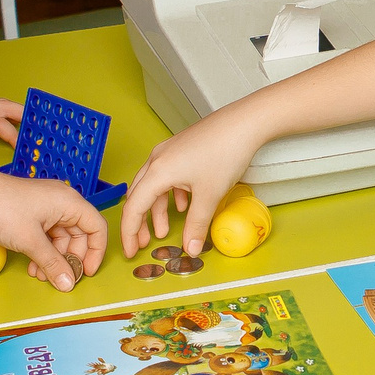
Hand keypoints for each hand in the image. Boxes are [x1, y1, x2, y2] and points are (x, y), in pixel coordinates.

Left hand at [0, 169, 103, 291]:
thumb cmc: (3, 209)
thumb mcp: (31, 241)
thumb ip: (53, 263)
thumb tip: (68, 283)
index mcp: (70, 203)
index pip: (96, 227)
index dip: (96, 252)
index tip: (87, 272)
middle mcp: (62, 204)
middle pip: (79, 236)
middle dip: (70, 259)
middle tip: (61, 278)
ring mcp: (46, 209)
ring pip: (60, 239)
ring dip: (53, 259)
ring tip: (41, 276)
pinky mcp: (32, 215)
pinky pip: (46, 237)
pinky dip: (42, 253)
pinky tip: (33, 267)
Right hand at [118, 111, 258, 258]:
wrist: (245, 122)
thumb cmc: (225, 152)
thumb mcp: (209, 196)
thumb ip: (197, 225)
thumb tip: (190, 249)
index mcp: (158, 171)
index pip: (133, 208)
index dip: (129, 233)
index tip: (132, 251)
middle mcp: (157, 159)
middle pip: (138, 196)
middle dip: (140, 222)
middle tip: (143, 243)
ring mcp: (169, 152)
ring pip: (153, 186)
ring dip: (156, 210)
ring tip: (164, 230)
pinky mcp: (181, 149)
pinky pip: (167, 176)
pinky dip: (171, 195)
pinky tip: (185, 205)